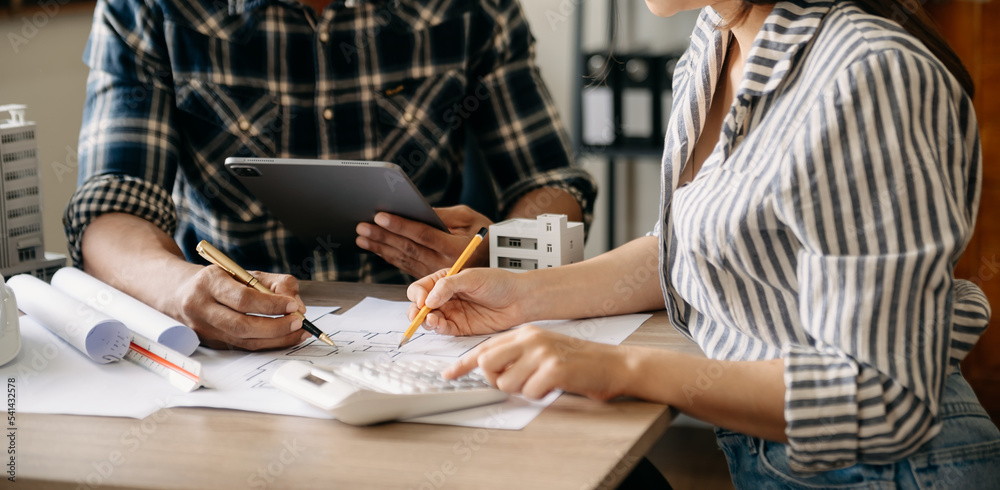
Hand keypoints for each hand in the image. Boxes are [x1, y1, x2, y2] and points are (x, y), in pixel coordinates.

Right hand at [174, 266, 309, 349]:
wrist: (177, 293)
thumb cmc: (217, 281)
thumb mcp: (243, 272)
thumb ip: (274, 284)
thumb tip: (297, 306)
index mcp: (208, 283)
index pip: (243, 299)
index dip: (270, 305)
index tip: (292, 305)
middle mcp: (201, 308)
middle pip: (241, 325)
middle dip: (276, 327)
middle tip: (298, 322)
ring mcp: (203, 330)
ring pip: (243, 341)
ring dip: (276, 339)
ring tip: (298, 333)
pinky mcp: (210, 343)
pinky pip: (242, 347)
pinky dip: (267, 344)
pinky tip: (284, 338)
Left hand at [356, 205, 492, 277]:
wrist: (495, 259)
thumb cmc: (483, 231)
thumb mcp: (469, 217)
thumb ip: (443, 215)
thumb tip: (418, 210)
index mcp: (455, 247)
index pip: (422, 235)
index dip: (400, 225)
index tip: (380, 215)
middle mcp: (444, 264)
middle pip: (408, 249)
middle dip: (382, 236)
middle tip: (362, 226)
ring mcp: (437, 273)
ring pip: (403, 259)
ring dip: (380, 248)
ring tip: (363, 237)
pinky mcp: (431, 277)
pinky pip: (406, 267)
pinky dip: (389, 257)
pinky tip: (376, 248)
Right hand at [406, 267, 525, 335]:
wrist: (518, 300)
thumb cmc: (499, 283)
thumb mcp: (472, 278)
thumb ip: (448, 286)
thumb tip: (429, 299)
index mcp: (445, 281)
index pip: (421, 288)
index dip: (418, 294)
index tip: (423, 300)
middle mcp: (445, 297)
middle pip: (420, 306)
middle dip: (415, 311)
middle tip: (419, 315)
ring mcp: (452, 313)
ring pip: (429, 320)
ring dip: (426, 321)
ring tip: (433, 319)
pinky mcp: (460, 327)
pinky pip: (443, 330)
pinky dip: (438, 329)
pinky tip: (440, 325)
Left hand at [442, 325, 630, 400]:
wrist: (612, 364)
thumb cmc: (577, 362)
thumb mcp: (543, 350)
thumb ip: (517, 356)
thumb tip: (489, 371)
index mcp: (525, 332)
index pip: (485, 347)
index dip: (464, 363)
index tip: (448, 374)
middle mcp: (531, 338)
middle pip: (488, 363)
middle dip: (496, 380)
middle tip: (518, 382)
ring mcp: (542, 351)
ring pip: (506, 383)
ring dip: (522, 390)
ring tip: (543, 383)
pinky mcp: (554, 368)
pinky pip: (530, 392)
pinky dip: (540, 395)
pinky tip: (555, 386)